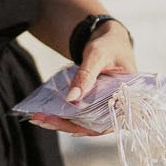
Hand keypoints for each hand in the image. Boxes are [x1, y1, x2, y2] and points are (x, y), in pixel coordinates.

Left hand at [29, 21, 136, 136]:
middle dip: (66, 124)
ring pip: (83, 122)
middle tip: (42, 119)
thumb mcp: (97, 55)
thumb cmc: (109, 44)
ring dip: (61, 122)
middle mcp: (117, 107)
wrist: (109, 38)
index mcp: (127, 99)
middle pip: (92, 125)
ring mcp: (104, 106)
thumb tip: (72, 98)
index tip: (67, 127)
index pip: (108, 122)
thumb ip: (86, 75)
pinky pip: (79, 114)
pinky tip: (46, 113)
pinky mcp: (93, 104)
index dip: (88, 128)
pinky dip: (63, 114)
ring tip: (38, 117)